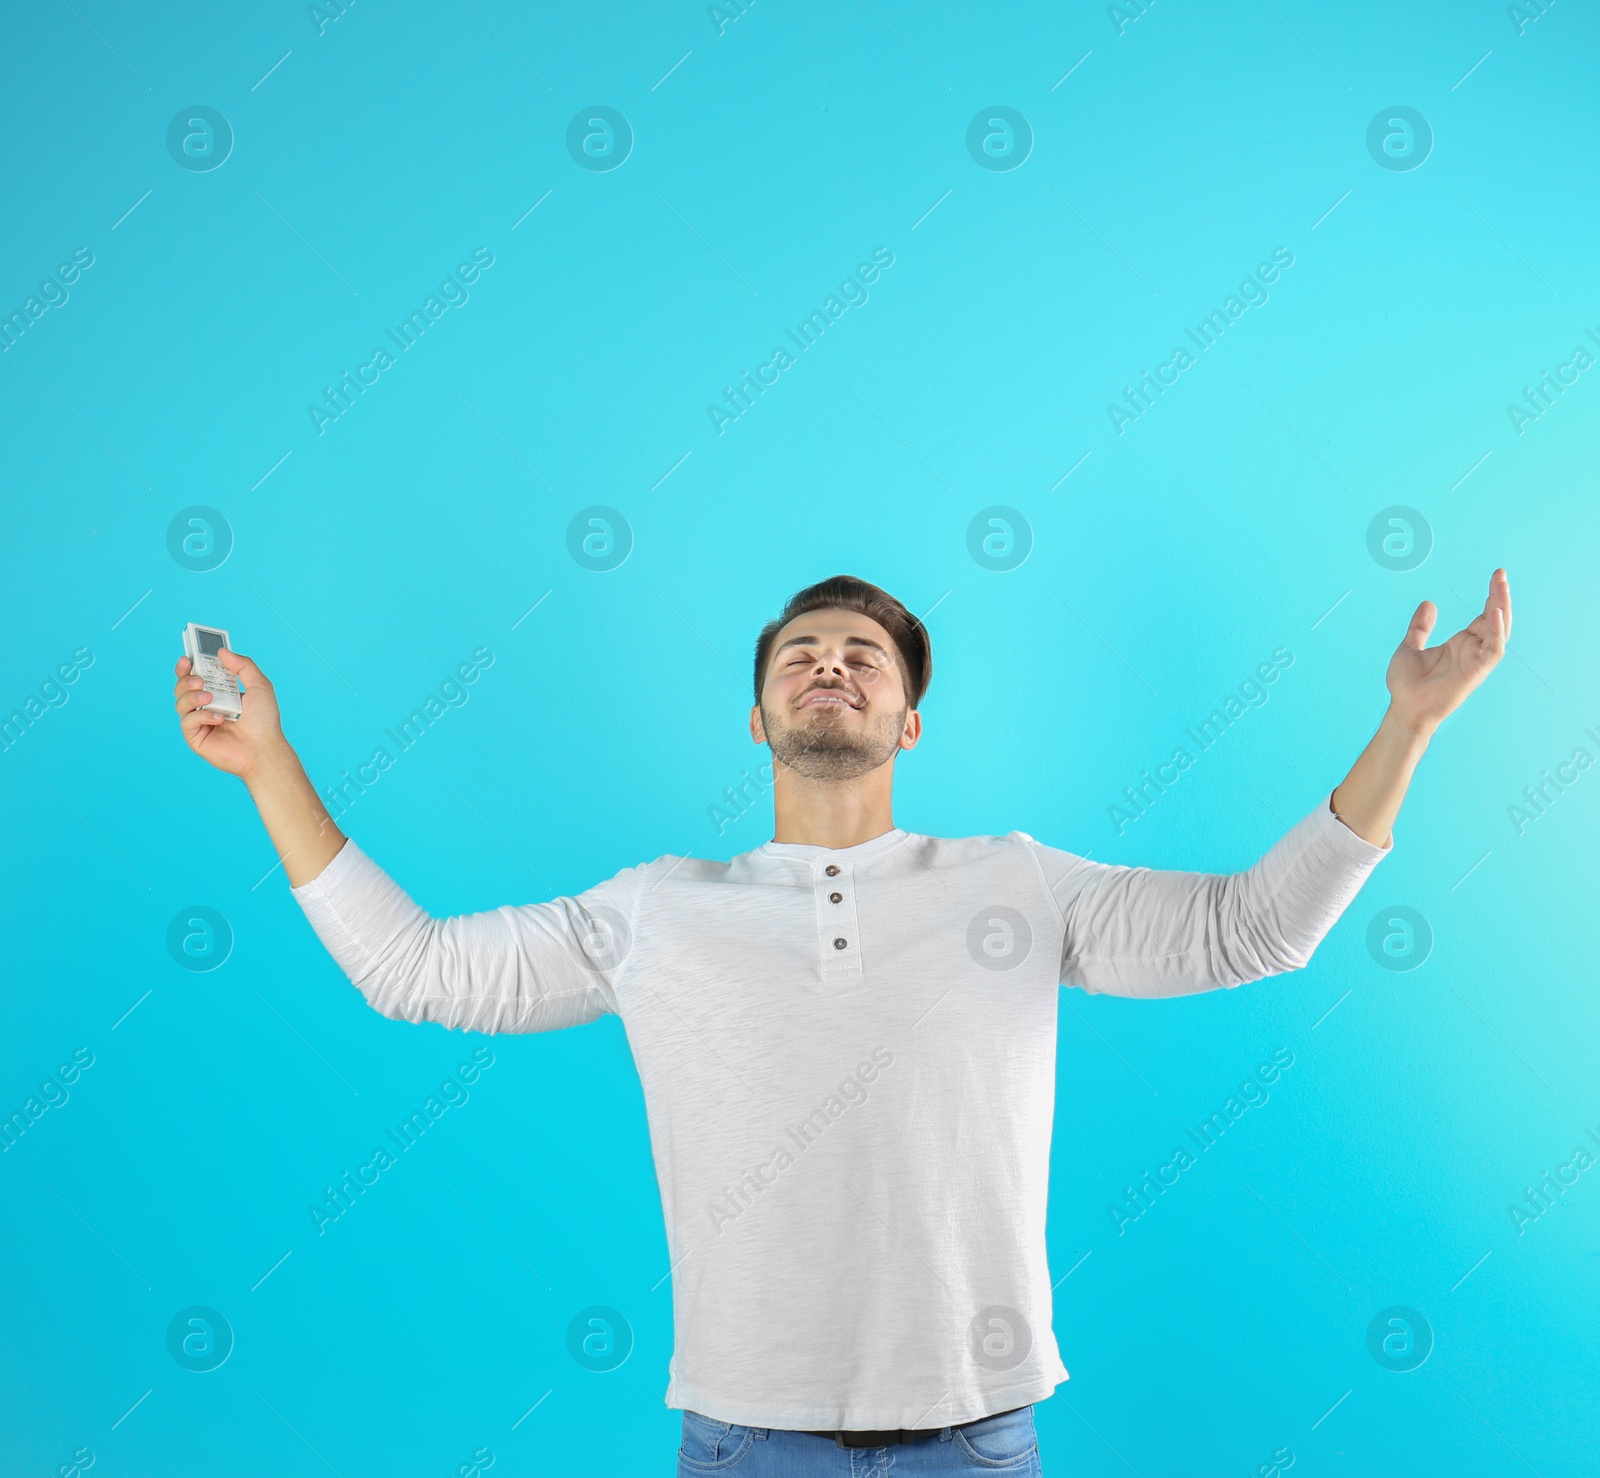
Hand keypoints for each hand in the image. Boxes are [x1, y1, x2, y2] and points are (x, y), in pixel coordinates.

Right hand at [173, 646, 289, 779]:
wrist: (265, 748)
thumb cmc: (264, 721)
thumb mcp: (259, 686)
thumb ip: (243, 665)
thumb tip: (222, 651)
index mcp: (220, 693)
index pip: (196, 675)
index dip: (188, 666)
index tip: (187, 657)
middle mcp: (207, 706)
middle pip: (182, 687)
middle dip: (186, 679)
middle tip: (199, 680)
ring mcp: (200, 722)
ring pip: (181, 702)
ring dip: (192, 697)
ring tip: (209, 698)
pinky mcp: (196, 737)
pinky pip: (187, 721)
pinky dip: (202, 716)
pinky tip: (219, 719)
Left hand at [1385, 568, 1510, 736]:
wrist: (1404, 709)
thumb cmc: (1407, 685)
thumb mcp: (1409, 647)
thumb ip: (1420, 627)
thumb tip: (1429, 603)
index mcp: (1461, 643)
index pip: (1484, 616)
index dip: (1491, 596)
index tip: (1496, 576)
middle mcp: (1473, 650)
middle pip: (1495, 619)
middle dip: (1500, 596)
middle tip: (1501, 573)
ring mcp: (1477, 660)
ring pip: (1499, 631)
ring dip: (1502, 608)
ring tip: (1500, 586)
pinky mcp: (1477, 671)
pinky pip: (1494, 649)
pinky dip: (1496, 631)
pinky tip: (1494, 612)